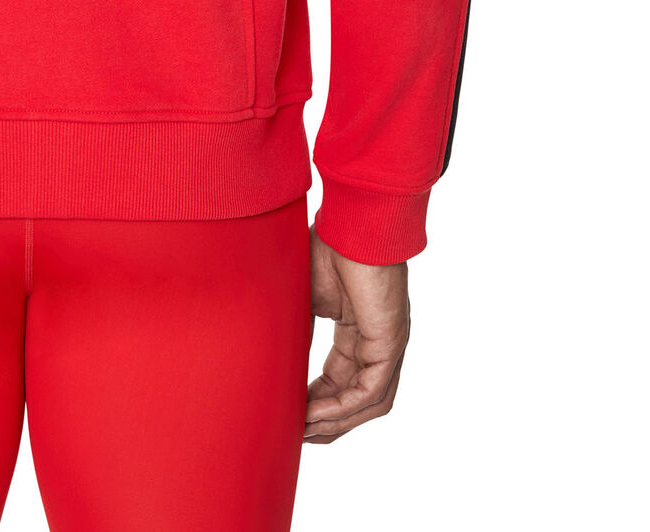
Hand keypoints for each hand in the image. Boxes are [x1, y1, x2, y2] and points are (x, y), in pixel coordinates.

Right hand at [304, 226, 409, 443]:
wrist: (351, 221)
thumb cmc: (327, 244)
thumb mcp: (302, 295)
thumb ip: (293, 325)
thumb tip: (266, 349)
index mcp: (360, 326)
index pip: (342, 376)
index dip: (317, 399)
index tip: (291, 413)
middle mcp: (379, 340)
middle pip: (357, 397)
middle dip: (326, 420)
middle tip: (296, 435)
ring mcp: (389, 342)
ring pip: (368, 402)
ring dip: (336, 421)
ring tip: (303, 432)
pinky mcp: (391, 341)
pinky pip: (371, 390)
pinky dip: (343, 407)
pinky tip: (315, 414)